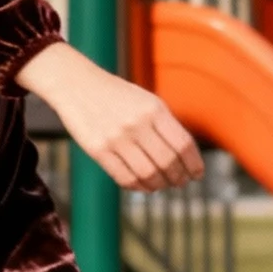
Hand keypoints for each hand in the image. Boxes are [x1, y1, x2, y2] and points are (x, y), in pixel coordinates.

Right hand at [17, 41, 202, 191]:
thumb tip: (185, 159)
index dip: (194, 164)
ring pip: (148, 174)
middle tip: (179, 182)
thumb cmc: (116, 95)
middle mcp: (137, 123)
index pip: (183, 144)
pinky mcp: (98, 150)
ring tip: (161, 185)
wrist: (76, 84)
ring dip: (159, 185)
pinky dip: (138, 186)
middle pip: (168, 162)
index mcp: (154, 108)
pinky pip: (125, 178)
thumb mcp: (146, 100)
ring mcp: (116, 138)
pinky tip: (142, 185)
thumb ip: (165, 125)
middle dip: (178, 178)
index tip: (196, 174)